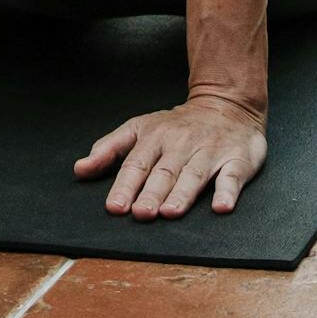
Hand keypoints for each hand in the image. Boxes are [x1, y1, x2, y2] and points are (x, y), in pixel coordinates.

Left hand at [74, 92, 267, 217]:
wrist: (226, 104)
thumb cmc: (176, 125)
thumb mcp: (139, 128)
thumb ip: (110, 149)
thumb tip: (80, 169)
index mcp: (155, 136)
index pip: (136, 164)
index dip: (125, 186)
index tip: (115, 207)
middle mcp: (181, 144)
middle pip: (164, 172)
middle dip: (151, 193)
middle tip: (141, 213)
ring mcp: (210, 152)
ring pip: (194, 174)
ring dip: (182, 194)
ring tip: (170, 212)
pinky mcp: (237, 160)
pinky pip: (232, 176)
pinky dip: (227, 191)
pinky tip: (220, 206)